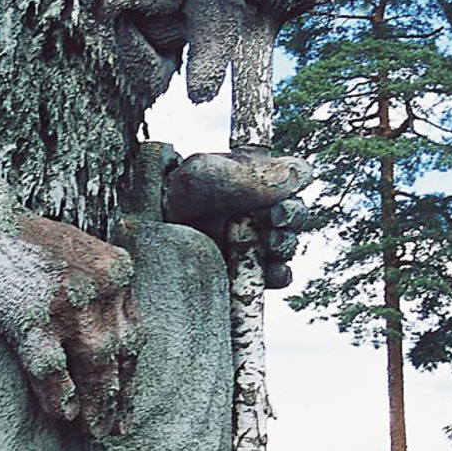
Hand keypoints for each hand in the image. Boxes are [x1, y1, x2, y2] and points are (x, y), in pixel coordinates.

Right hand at [0, 214, 142, 438]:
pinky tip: (63, 414)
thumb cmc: (27, 248)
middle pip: (118, 352)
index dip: (131, 372)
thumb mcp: (80, 257)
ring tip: (94, 430)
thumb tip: (113, 349)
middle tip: (114, 428)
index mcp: (116, 270)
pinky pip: (52, 366)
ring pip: (94, 363)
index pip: (133, 332)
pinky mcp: (33, 316)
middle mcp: (100, 285)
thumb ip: (102, 292)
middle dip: (116, 395)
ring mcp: (69, 301)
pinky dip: (58, 393)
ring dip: (95, 402)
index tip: (127, 402)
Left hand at [165, 149, 310, 286]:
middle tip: (275, 218)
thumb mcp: (205, 174)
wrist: (152, 230)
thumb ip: (252, 174)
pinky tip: (270, 271)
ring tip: (270, 243)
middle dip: (292, 216)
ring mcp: (255, 240)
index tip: (279, 192)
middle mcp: (260, 207)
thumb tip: (299, 177)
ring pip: (288, 244)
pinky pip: (278, 276)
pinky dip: (280, 274)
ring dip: (286, 244)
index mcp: (256, 177)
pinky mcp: (248, 270)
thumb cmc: (175, 193)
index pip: (295, 175)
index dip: (296, 183)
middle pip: (295, 213)